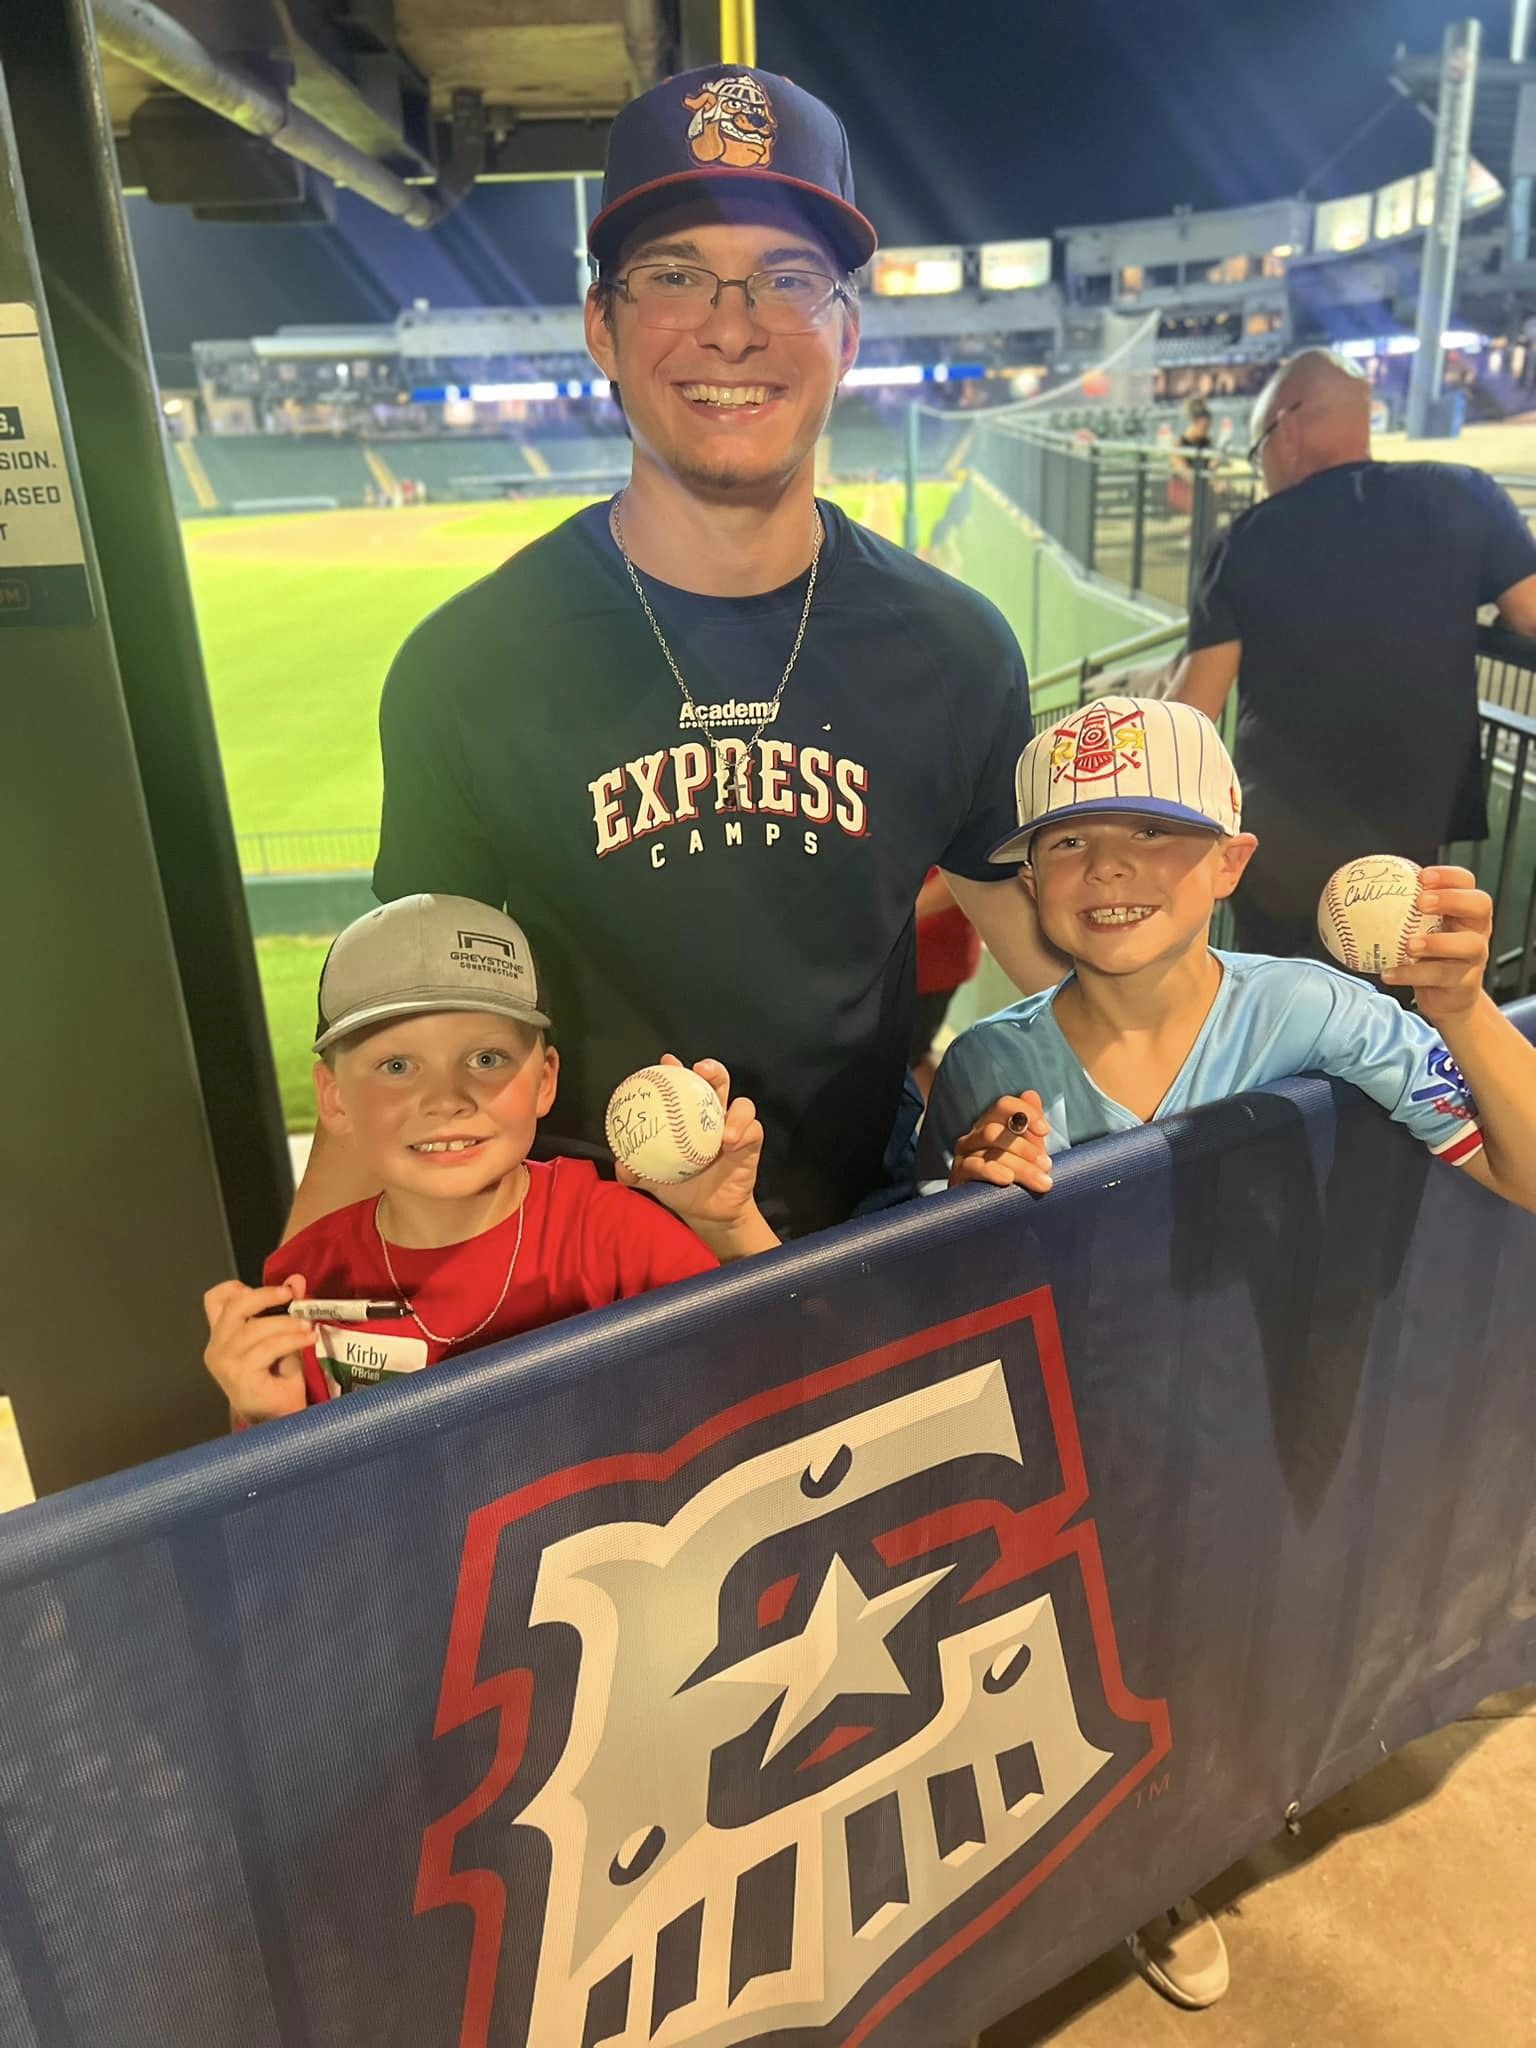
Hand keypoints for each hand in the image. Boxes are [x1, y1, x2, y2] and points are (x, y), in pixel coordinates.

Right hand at [202, 1272, 310, 1425]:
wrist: (279, 1421)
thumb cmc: (276, 1382)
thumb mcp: (282, 1339)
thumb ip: (285, 1311)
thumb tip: (297, 1280)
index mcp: (223, 1336)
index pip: (214, 1300)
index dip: (238, 1288)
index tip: (271, 1290)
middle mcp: (217, 1347)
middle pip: (233, 1308)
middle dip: (265, 1295)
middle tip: (291, 1295)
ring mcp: (225, 1363)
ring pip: (254, 1329)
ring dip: (286, 1323)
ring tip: (308, 1326)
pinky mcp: (239, 1376)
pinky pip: (267, 1349)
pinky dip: (291, 1340)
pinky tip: (307, 1340)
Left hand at [617, 1056, 766, 1231]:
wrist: (706, 1213)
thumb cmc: (680, 1187)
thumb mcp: (652, 1178)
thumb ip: (635, 1171)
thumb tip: (621, 1165)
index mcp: (687, 1115)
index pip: (682, 1085)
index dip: (675, 1069)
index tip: (666, 1062)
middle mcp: (711, 1115)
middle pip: (717, 1081)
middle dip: (711, 1069)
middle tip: (700, 1071)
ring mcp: (734, 1127)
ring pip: (742, 1103)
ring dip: (733, 1108)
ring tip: (721, 1124)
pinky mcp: (751, 1142)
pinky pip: (753, 1130)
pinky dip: (742, 1131)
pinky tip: (728, 1142)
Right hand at [949, 1092, 1053, 1192]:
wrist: (993, 1215)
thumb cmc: (1013, 1178)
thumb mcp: (1028, 1152)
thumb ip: (1030, 1125)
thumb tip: (1031, 1094)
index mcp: (992, 1124)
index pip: (1004, 1106)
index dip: (1026, 1112)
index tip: (1045, 1131)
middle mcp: (975, 1135)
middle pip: (996, 1130)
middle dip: (1025, 1148)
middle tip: (1047, 1165)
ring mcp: (964, 1154)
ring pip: (990, 1150)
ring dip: (1019, 1165)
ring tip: (1040, 1181)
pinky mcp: (957, 1174)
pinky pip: (973, 1167)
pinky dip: (992, 1172)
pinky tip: (1008, 1180)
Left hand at [1382, 867, 1490, 1024]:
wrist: (1448, 998)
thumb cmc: (1430, 957)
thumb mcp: (1419, 930)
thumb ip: (1402, 911)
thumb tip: (1359, 891)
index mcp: (1464, 910)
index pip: (1466, 882)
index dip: (1449, 876)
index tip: (1422, 876)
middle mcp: (1476, 929)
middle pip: (1479, 905)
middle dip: (1452, 899)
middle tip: (1421, 902)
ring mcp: (1474, 957)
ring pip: (1467, 944)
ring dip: (1437, 942)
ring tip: (1409, 945)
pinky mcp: (1464, 982)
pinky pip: (1439, 976)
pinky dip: (1411, 974)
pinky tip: (1388, 972)